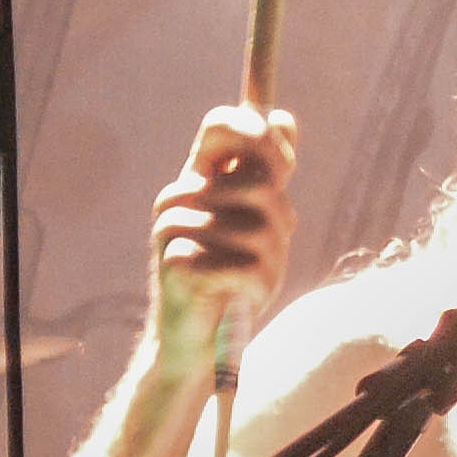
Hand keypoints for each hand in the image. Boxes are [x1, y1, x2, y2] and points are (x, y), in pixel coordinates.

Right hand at [151, 106, 298, 364]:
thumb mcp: (260, 220)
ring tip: (251, 275)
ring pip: (258, 226)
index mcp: (200, 178)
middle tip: (268, 245)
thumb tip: (284, 118)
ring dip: (271, 257)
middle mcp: (181, 195)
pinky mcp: (174, 263)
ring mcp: (172, 227)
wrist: (199, 338)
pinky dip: (256, 283)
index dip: (261, 134)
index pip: (221, 124)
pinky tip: (239, 294)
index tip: (283, 168)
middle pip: (258, 181)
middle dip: (279, 217)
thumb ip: (270, 172)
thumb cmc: (234, 274)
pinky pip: (244, 262)